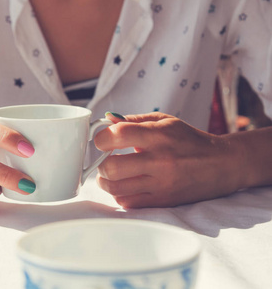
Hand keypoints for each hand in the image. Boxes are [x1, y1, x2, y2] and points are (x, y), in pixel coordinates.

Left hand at [94, 112, 242, 207]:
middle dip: (101, 163)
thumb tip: (106, 120)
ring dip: (105, 181)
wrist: (222, 165)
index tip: (102, 140)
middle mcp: (160, 161)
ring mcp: (161, 184)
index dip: (101, 137)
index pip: (118, 135)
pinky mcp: (163, 202)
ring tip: (110, 174)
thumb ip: (133, 120)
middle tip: (105, 160)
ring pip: (116, 189)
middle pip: (112, 167)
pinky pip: (128, 203)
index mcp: (159, 136)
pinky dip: (119, 194)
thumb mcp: (164, 121)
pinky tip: (124, 185)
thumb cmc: (189, 140)